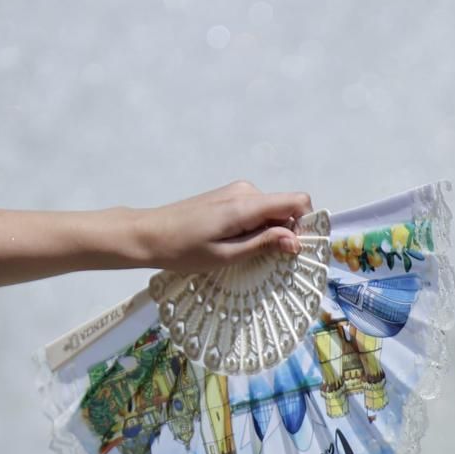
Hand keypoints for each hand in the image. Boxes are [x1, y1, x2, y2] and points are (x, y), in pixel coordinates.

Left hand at [131, 181, 313, 273]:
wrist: (148, 234)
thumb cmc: (184, 250)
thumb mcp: (226, 255)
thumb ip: (263, 245)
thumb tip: (296, 241)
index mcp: (247, 204)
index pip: (297, 201)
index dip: (306, 224)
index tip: (297, 251)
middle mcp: (246, 191)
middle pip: (284, 208)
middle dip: (284, 233)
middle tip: (267, 262)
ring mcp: (236, 191)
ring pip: (270, 211)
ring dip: (267, 232)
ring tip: (245, 256)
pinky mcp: (227, 197)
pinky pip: (255, 210)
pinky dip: (254, 228)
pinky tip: (234, 245)